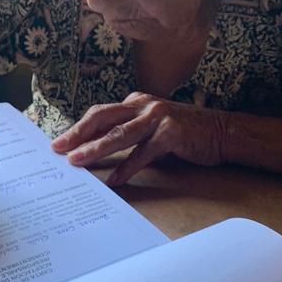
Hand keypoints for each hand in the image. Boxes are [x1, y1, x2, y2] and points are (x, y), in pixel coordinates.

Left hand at [51, 92, 228, 184]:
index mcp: (135, 102)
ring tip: (78, 161)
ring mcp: (158, 117)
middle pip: (102, 118)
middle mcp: (144, 105)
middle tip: (59, 148)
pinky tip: (115, 180)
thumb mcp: (151, 128)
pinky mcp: (172, 133)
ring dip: (96, 148)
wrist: (222, 132)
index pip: (99, 114)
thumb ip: (127, 134)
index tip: (59, 143)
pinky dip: (128, 167)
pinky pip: (144, 152)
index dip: (78, 128)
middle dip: (78, 134)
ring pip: (119, 134)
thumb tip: (95, 151)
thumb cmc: (184, 133)